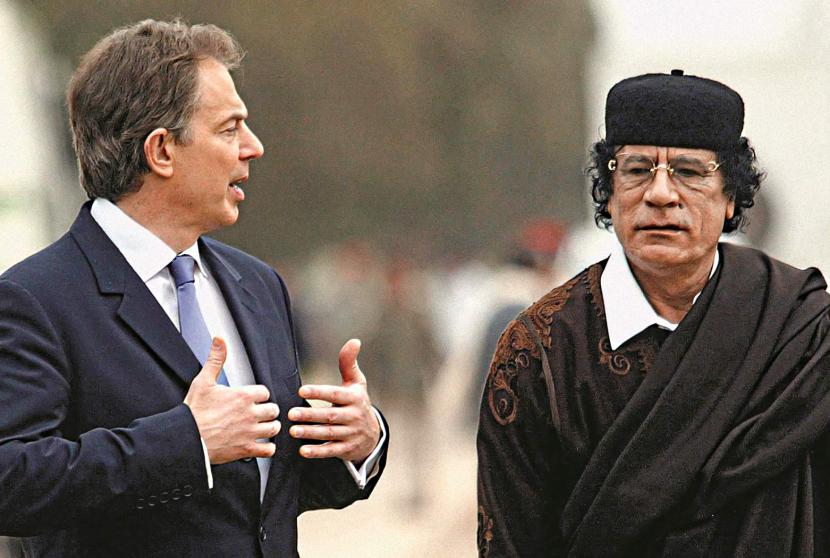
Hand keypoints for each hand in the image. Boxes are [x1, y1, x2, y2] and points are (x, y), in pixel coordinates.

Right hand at [184, 337, 280, 463]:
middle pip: (273, 410)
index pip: (265, 392)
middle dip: (267, 411)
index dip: (259, 396)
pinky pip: (268, 450)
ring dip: (270, 428)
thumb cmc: (193, 412)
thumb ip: (215, 359)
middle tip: (259, 414)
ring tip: (262, 427)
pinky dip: (267, 448)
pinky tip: (261, 445)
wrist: (185, 438)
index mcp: (242, 396)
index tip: (253, 399)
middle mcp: (250, 414)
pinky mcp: (246, 450)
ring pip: (274, 428)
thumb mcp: (203, 381)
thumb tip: (219, 340)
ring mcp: (249, 432)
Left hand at [288, 339, 380, 461]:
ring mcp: (351, 434)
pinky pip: (331, 451)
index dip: (319, 393)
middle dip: (310, 415)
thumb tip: (354, 341)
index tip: (301, 391)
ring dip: (310, 433)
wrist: (372, 434)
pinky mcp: (347, 449)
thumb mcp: (356, 383)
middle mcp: (354, 416)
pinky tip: (303, 450)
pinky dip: (318, 452)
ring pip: (329, 434)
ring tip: (293, 430)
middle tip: (291, 413)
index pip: (335, 395)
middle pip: (330, 416)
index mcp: (354, 398)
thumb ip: (349, 363)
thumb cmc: (358, 403)